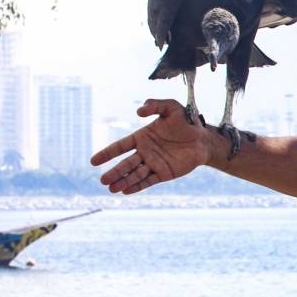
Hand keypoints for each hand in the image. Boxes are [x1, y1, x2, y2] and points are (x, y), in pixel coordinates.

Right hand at [90, 99, 213, 194]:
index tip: (93, 162)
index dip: (107, 154)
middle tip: (102, 181)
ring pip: (135, 174)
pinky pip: (148, 181)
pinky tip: (126, 191)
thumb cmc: (187, 122)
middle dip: (114, 172)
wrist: (204, 139)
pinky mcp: (164, 173)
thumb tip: (138, 112)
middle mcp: (145, 152)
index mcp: (142, 138)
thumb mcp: (172, 108)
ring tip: (111, 188)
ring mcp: (153, 164)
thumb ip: (155, 105)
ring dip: (123, 181)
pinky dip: (137, 186)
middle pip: (125, 164)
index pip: (120, 147)